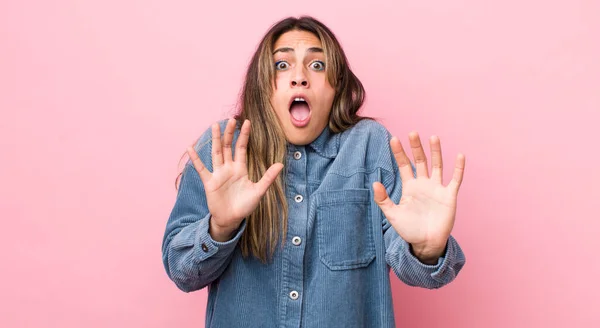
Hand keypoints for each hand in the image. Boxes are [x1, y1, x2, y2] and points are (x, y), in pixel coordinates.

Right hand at [186, 118, 283, 240]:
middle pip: (228, 146)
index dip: (244, 135)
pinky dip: (196, 159)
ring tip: (214, 125)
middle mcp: (229, 168)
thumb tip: (281, 164)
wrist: (231, 219)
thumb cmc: (245, 206)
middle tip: (231, 119)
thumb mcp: (258, 191)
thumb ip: (268, 177)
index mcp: (241, 168)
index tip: (247, 122)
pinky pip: (201, 169)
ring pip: (216, 153)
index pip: (242, 148)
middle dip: (229, 133)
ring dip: (215, 139)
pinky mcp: (209, 182)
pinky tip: (190, 148)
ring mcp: (218, 174)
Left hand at [373, 132, 464, 263]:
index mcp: (409, 187)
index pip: (403, 165)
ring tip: (433, 137)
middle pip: (420, 161)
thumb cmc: (409, 229)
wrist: (426, 244)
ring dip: (435, 152)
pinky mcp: (449, 196)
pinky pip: (455, 180)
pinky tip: (459, 155)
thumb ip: (383, 199)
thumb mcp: (392, 214)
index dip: (399, 153)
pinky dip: (458, 168)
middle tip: (413, 132)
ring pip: (437, 166)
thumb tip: (375, 183)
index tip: (394, 139)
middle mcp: (423, 184)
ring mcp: (437, 189)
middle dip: (416, 148)